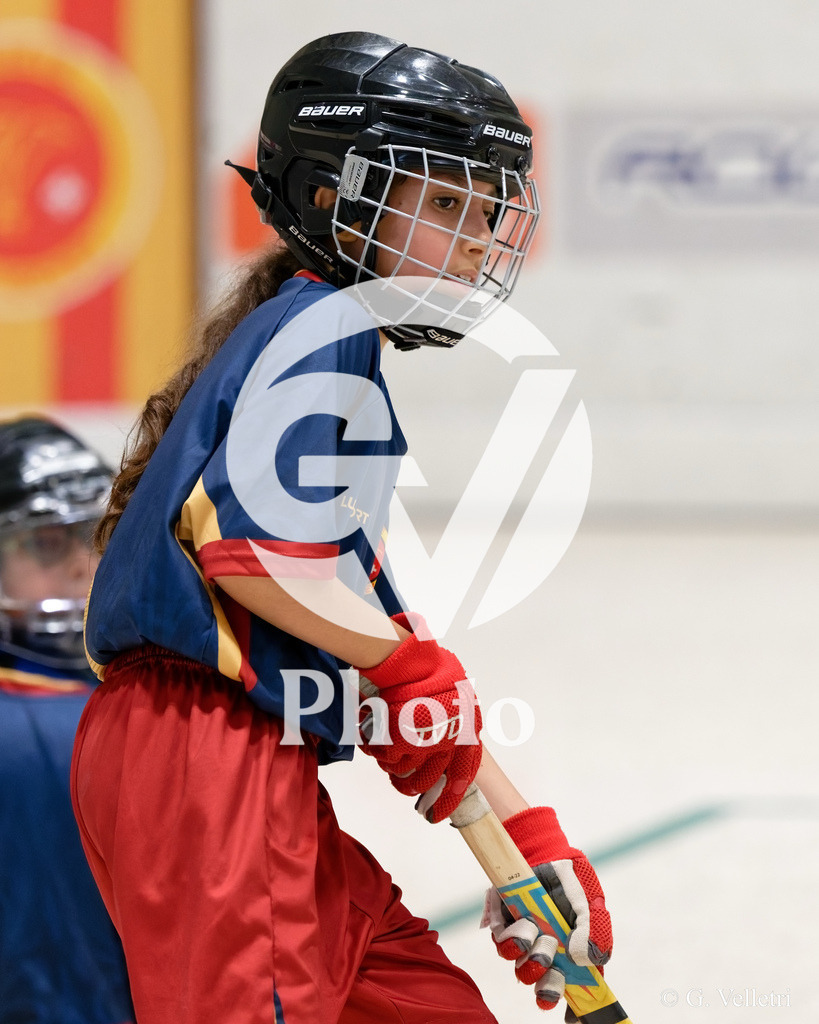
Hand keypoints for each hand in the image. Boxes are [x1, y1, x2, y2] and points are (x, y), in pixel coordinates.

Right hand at [355, 613, 481, 822]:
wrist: (410, 657)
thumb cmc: (431, 667)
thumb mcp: (455, 694)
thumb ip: (454, 720)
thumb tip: (447, 743)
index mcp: (466, 730)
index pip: (462, 776)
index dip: (448, 799)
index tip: (435, 815)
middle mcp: (448, 741)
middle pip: (427, 780)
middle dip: (411, 786)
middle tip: (401, 783)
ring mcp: (423, 743)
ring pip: (401, 771)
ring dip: (391, 764)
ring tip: (384, 746)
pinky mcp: (399, 742)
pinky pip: (383, 758)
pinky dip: (376, 749)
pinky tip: (374, 732)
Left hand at [482, 806, 611, 1012]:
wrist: (545, 852)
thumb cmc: (572, 881)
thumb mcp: (592, 904)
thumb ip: (595, 932)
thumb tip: (586, 961)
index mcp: (572, 954)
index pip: (574, 989)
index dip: (574, 1008)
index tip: (573, 1017)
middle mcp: (547, 952)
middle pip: (543, 987)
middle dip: (546, 986)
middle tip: (549, 963)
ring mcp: (526, 941)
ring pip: (521, 968)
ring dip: (529, 957)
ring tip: (536, 933)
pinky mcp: (505, 926)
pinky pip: (502, 944)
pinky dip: (512, 937)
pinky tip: (523, 921)